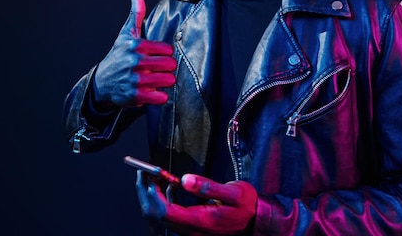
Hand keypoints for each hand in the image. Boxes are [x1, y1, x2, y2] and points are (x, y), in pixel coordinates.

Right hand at [93, 0, 176, 107]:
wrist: (102, 81)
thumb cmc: (118, 55)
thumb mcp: (126, 34)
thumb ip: (136, 13)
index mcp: (136, 45)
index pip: (167, 50)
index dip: (165, 54)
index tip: (157, 56)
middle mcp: (135, 61)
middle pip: (170, 65)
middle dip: (166, 68)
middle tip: (159, 69)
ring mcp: (135, 79)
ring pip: (167, 80)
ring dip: (164, 81)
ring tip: (156, 79)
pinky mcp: (136, 96)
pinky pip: (160, 97)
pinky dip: (159, 96)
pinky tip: (153, 92)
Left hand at [136, 170, 256, 234]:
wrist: (258, 222)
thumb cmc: (248, 207)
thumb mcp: (234, 194)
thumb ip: (208, 187)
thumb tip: (185, 179)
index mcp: (199, 221)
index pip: (165, 212)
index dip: (152, 194)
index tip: (148, 175)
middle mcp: (191, 230)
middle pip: (157, 215)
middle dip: (146, 193)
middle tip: (143, 173)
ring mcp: (191, 230)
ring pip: (162, 216)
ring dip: (153, 196)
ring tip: (153, 176)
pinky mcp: (192, 227)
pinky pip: (171, 216)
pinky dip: (164, 200)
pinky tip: (169, 187)